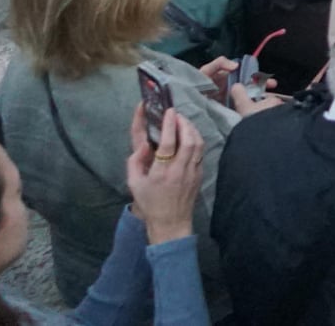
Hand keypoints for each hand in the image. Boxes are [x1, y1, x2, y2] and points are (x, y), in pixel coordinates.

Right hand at [124, 106, 204, 243]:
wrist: (171, 223)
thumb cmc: (149, 203)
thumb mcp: (133, 185)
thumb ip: (134, 162)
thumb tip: (143, 144)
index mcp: (161, 173)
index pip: (168, 144)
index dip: (169, 125)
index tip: (169, 111)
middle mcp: (179, 171)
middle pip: (188, 140)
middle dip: (183, 123)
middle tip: (176, 114)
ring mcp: (193, 172)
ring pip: (198, 144)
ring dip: (192, 129)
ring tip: (183, 122)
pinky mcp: (200, 174)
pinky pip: (201, 152)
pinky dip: (196, 140)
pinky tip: (190, 136)